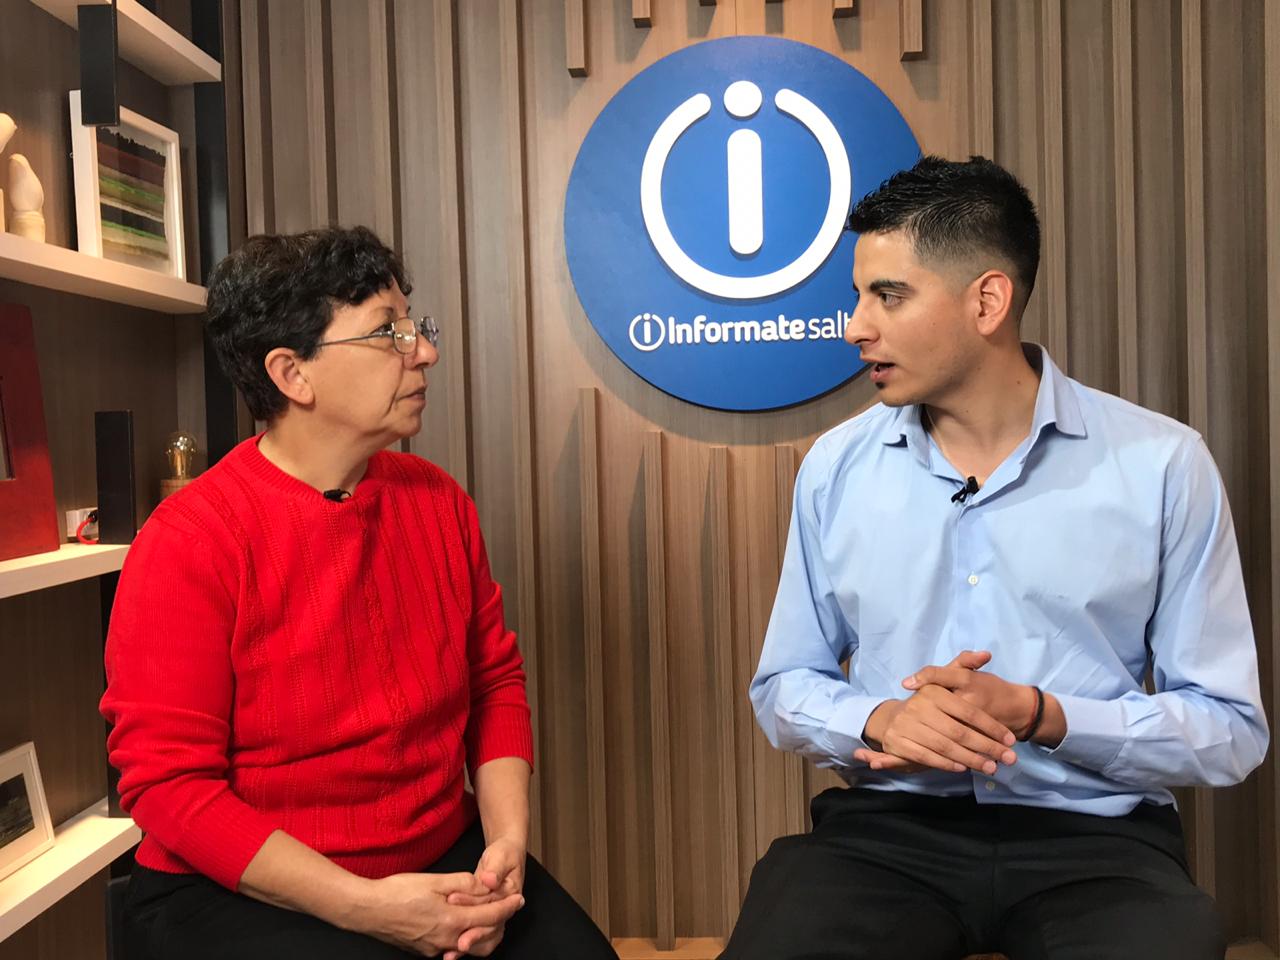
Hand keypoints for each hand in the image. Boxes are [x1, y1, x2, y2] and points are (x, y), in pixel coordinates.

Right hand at [362, 871, 522, 956]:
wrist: (367, 910)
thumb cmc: (397, 892)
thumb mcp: (435, 881)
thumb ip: (464, 884)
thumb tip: (486, 887)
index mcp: (451, 921)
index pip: (490, 916)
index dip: (507, 906)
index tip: (519, 898)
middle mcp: (446, 940)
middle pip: (484, 937)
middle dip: (499, 922)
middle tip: (507, 905)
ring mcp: (434, 948)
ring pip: (468, 944)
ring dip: (481, 930)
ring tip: (486, 913)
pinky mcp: (424, 950)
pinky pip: (452, 945)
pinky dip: (463, 934)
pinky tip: (461, 921)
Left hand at [442, 836, 527, 959]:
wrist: (506, 856)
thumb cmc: (504, 854)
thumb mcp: (501, 856)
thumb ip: (495, 868)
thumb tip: (489, 880)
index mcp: (511, 894)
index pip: (494, 908)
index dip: (477, 912)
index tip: (460, 914)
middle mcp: (504, 909)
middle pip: (490, 928)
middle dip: (473, 937)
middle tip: (458, 945)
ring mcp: (494, 915)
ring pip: (484, 936)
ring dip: (468, 944)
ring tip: (451, 953)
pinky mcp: (482, 917)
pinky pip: (475, 932)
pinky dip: (463, 941)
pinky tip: (449, 951)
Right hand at [855, 651, 1017, 774]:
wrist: (894, 720)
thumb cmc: (929, 702)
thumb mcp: (945, 679)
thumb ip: (966, 663)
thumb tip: (986, 653)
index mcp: (933, 691)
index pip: (969, 713)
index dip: (992, 728)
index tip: (1010, 740)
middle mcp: (918, 707)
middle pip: (960, 732)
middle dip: (987, 747)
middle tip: (1008, 758)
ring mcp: (907, 726)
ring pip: (946, 747)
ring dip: (972, 760)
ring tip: (992, 767)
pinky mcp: (899, 743)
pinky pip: (928, 756)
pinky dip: (947, 763)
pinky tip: (963, 767)